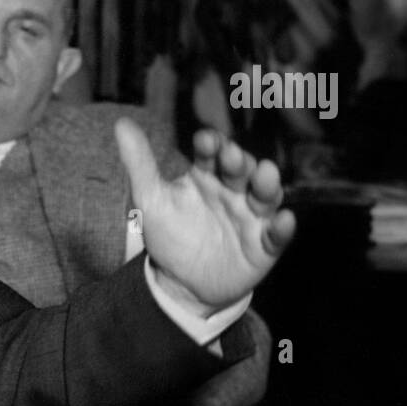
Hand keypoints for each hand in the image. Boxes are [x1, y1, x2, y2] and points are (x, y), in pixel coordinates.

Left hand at [115, 119, 295, 311]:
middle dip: (238, 162)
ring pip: (265, 196)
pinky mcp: (264, 246)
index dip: (211, 145)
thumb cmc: (169, 234)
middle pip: (242, 171)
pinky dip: (283, 228)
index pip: (213, 154)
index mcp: (208, 176)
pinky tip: (285, 219)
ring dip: (267, 185)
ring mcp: (251, 218)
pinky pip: (277, 236)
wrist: (179, 282)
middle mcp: (234, 192)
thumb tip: (121, 124)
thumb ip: (139, 163)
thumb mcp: (150, 199)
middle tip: (230, 156)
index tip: (205, 140)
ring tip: (266, 174)